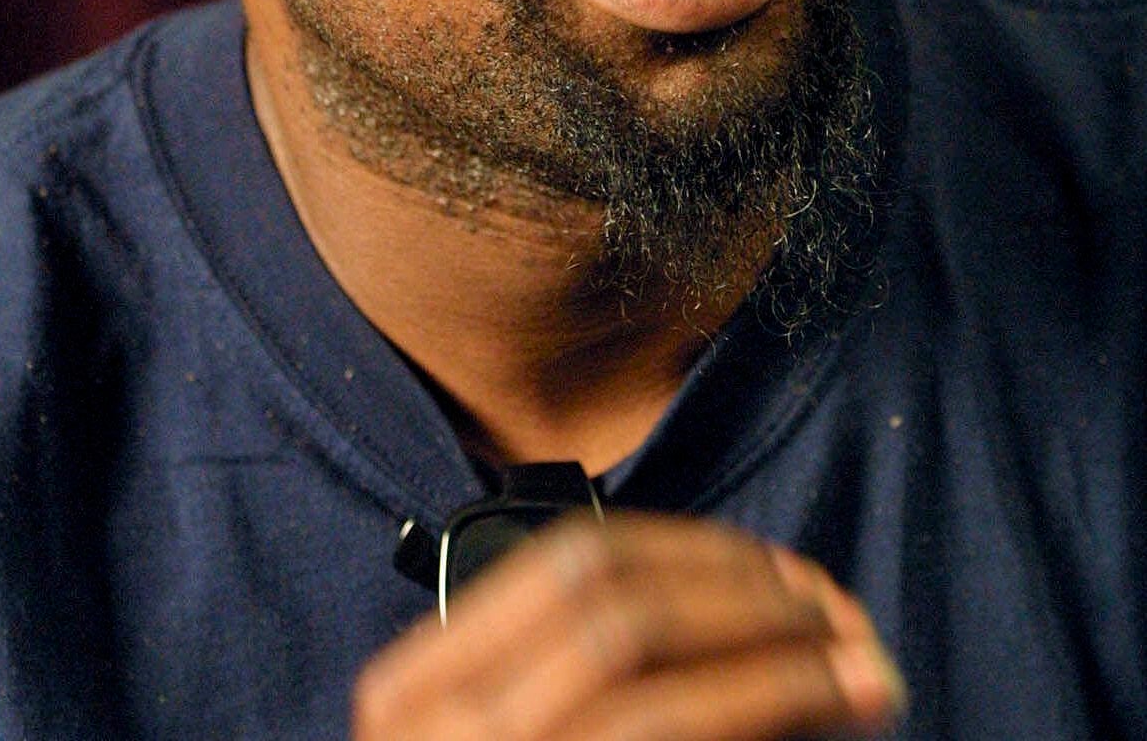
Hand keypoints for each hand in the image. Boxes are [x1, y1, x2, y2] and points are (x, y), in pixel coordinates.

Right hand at [353, 512, 905, 739]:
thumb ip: (576, 682)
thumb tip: (749, 598)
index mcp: (414, 689)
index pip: (570, 563)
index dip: (690, 554)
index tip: (777, 568)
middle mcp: (446, 735)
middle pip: (622, 605)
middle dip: (747, 594)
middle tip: (833, 609)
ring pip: (660, 681)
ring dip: (782, 658)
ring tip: (861, 667)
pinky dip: (775, 713)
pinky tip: (836, 717)